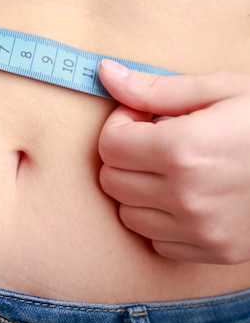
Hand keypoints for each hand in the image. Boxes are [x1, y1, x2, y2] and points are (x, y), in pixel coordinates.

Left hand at [98, 59, 249, 263]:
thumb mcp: (219, 90)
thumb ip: (154, 88)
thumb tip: (104, 73)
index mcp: (184, 150)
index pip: (109, 145)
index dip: (120, 125)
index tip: (142, 118)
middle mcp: (187, 196)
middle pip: (112, 180)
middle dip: (125, 156)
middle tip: (156, 141)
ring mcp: (202, 229)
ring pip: (128, 214)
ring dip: (139, 189)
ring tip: (172, 168)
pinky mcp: (216, 250)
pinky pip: (156, 241)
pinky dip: (161, 219)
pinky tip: (186, 196)